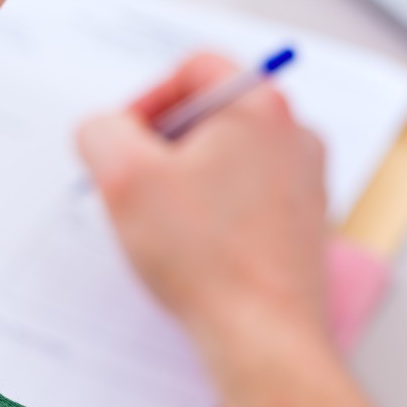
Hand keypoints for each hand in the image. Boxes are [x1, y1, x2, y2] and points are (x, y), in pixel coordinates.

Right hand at [76, 53, 330, 358]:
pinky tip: (194, 254)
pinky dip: (213, 218)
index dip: (146, 100)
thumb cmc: (207, 259)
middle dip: (162, 148)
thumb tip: (104, 131)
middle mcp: (295, 137)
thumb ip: (101, 131)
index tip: (123, 145)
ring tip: (164, 228)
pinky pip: (245, 203)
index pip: (193, 69)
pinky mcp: (302, 228)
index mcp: (261, 107)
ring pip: (227, 162)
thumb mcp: (123, 177)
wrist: (265, 337)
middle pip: (211, 116)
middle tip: (135, 189)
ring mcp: (305, 184)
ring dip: (186, 185)